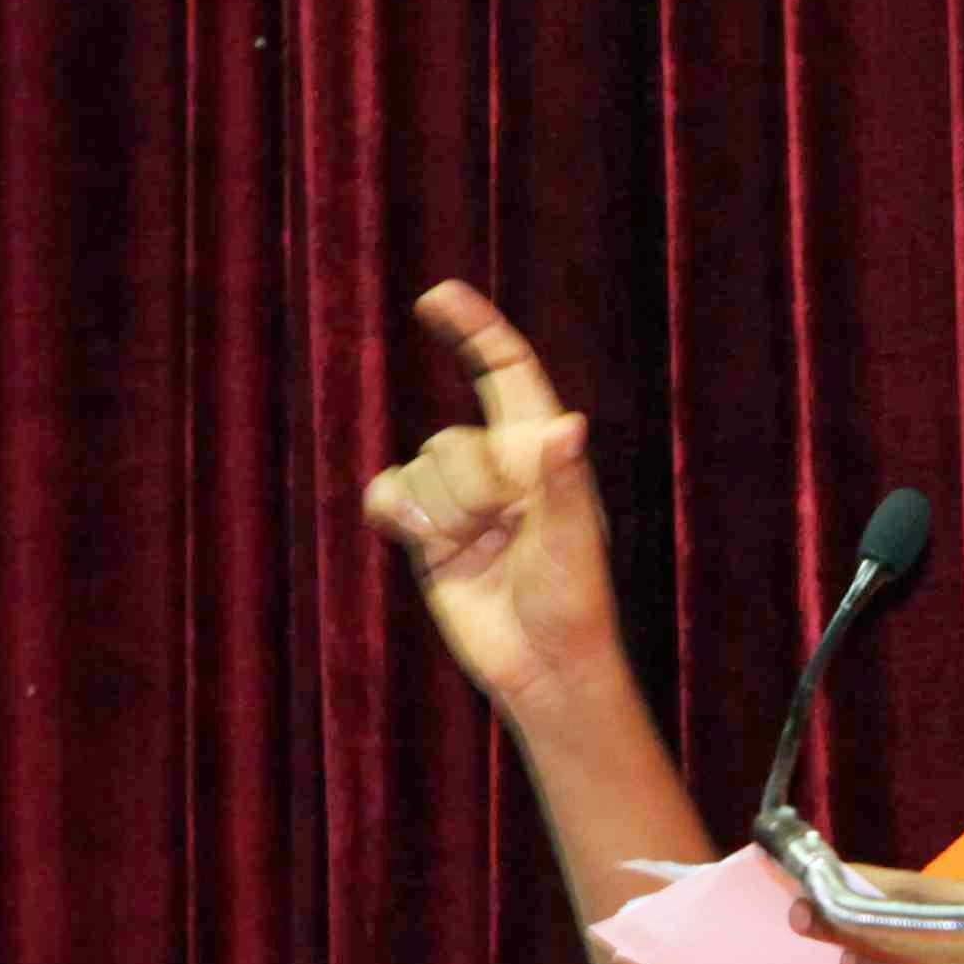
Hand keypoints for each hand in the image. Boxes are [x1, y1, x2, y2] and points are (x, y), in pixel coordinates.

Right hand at [362, 282, 622, 719]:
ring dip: (440, 515)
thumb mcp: (573, 542)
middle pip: (450, 439)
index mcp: (542, 453)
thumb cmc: (574, 603)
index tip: (437, 296)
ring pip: (417, 471)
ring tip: (477, 553)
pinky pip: (389, 497)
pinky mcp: (427, 535)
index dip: (475, 329)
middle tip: (501, 531)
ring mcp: (460, 500)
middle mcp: (499, 468)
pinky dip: (397, 514)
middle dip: (466, 486)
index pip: (507, 372)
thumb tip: (568, 425)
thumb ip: (563, 482)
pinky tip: (420, 540)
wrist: (542, 666)